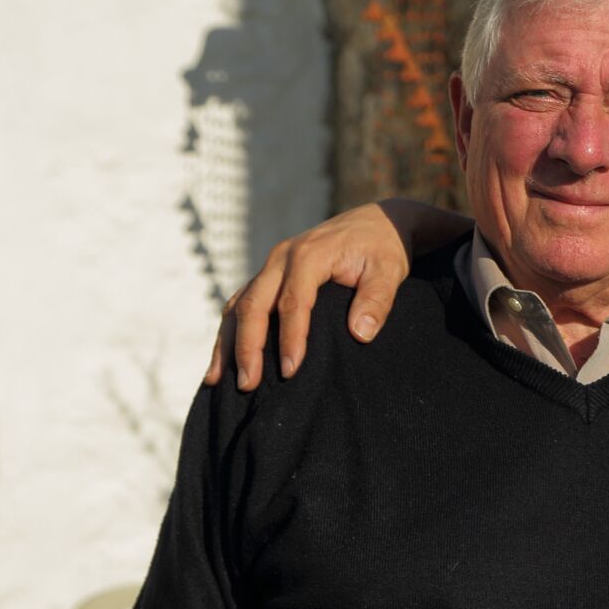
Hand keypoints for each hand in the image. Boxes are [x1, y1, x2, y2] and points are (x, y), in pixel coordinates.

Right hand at [204, 199, 443, 390]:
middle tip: (248, 385)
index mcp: (309, 255)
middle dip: (247, 347)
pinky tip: (223, 359)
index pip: (292, 302)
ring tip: (219, 380)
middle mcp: (281, 258)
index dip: (290, 338)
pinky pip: (241, 303)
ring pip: (238, 305)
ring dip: (227, 343)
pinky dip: (230, 331)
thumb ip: (377, 300)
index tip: (291, 371)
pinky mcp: (269, 276)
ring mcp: (271, 266)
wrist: (375, 222)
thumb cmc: (383, 248)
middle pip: (253, 305)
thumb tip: (361, 334)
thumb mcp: (390, 270)